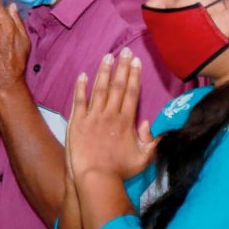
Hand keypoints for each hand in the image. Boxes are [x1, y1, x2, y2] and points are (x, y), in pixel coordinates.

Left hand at [67, 49, 158, 180]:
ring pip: (99, 89)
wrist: (95, 178)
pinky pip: (79, 100)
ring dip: (104, 72)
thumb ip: (151, 141)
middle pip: (118, 86)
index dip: (134, 76)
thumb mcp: (143, 159)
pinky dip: (80, 87)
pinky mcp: (77, 122)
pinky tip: (82, 75)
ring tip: (107, 56)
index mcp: (126, 121)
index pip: (132, 93)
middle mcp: (110, 114)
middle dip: (122, 67)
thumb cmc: (119, 171)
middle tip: (125, 50)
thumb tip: (149, 122)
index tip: (136, 62)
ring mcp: (92, 117)